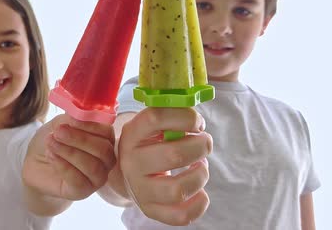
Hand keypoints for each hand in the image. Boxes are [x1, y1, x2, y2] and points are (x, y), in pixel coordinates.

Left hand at [23, 114, 115, 200]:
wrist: (36, 163)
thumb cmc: (53, 140)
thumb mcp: (61, 123)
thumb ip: (73, 118)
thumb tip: (79, 115)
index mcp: (104, 139)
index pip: (107, 132)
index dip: (91, 126)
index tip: (70, 121)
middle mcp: (105, 159)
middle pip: (103, 150)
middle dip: (79, 139)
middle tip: (59, 132)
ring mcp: (96, 177)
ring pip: (93, 166)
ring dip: (69, 152)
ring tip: (51, 143)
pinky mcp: (83, 191)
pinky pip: (79, 180)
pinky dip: (63, 166)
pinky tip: (52, 156)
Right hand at [118, 107, 211, 225]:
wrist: (127, 172)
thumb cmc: (148, 143)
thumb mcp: (151, 125)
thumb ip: (172, 116)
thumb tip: (197, 120)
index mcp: (132, 134)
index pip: (156, 118)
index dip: (185, 117)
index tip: (197, 122)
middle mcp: (132, 162)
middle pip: (174, 155)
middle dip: (201, 146)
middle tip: (204, 143)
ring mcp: (140, 189)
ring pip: (178, 189)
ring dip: (201, 175)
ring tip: (201, 166)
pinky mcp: (150, 210)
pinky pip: (180, 216)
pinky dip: (199, 204)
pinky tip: (200, 191)